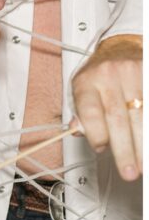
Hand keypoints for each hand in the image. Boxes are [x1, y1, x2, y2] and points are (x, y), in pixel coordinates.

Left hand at [71, 34, 142, 180]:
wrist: (120, 48)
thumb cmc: (99, 76)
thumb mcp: (81, 90)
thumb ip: (81, 114)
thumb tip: (78, 131)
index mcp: (87, 81)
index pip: (90, 110)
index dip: (96, 133)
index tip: (101, 149)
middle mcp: (110, 75)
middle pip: (118, 118)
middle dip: (125, 149)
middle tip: (130, 172)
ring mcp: (134, 74)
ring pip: (141, 115)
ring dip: (143, 144)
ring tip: (143, 165)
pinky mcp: (148, 73)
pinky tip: (147, 143)